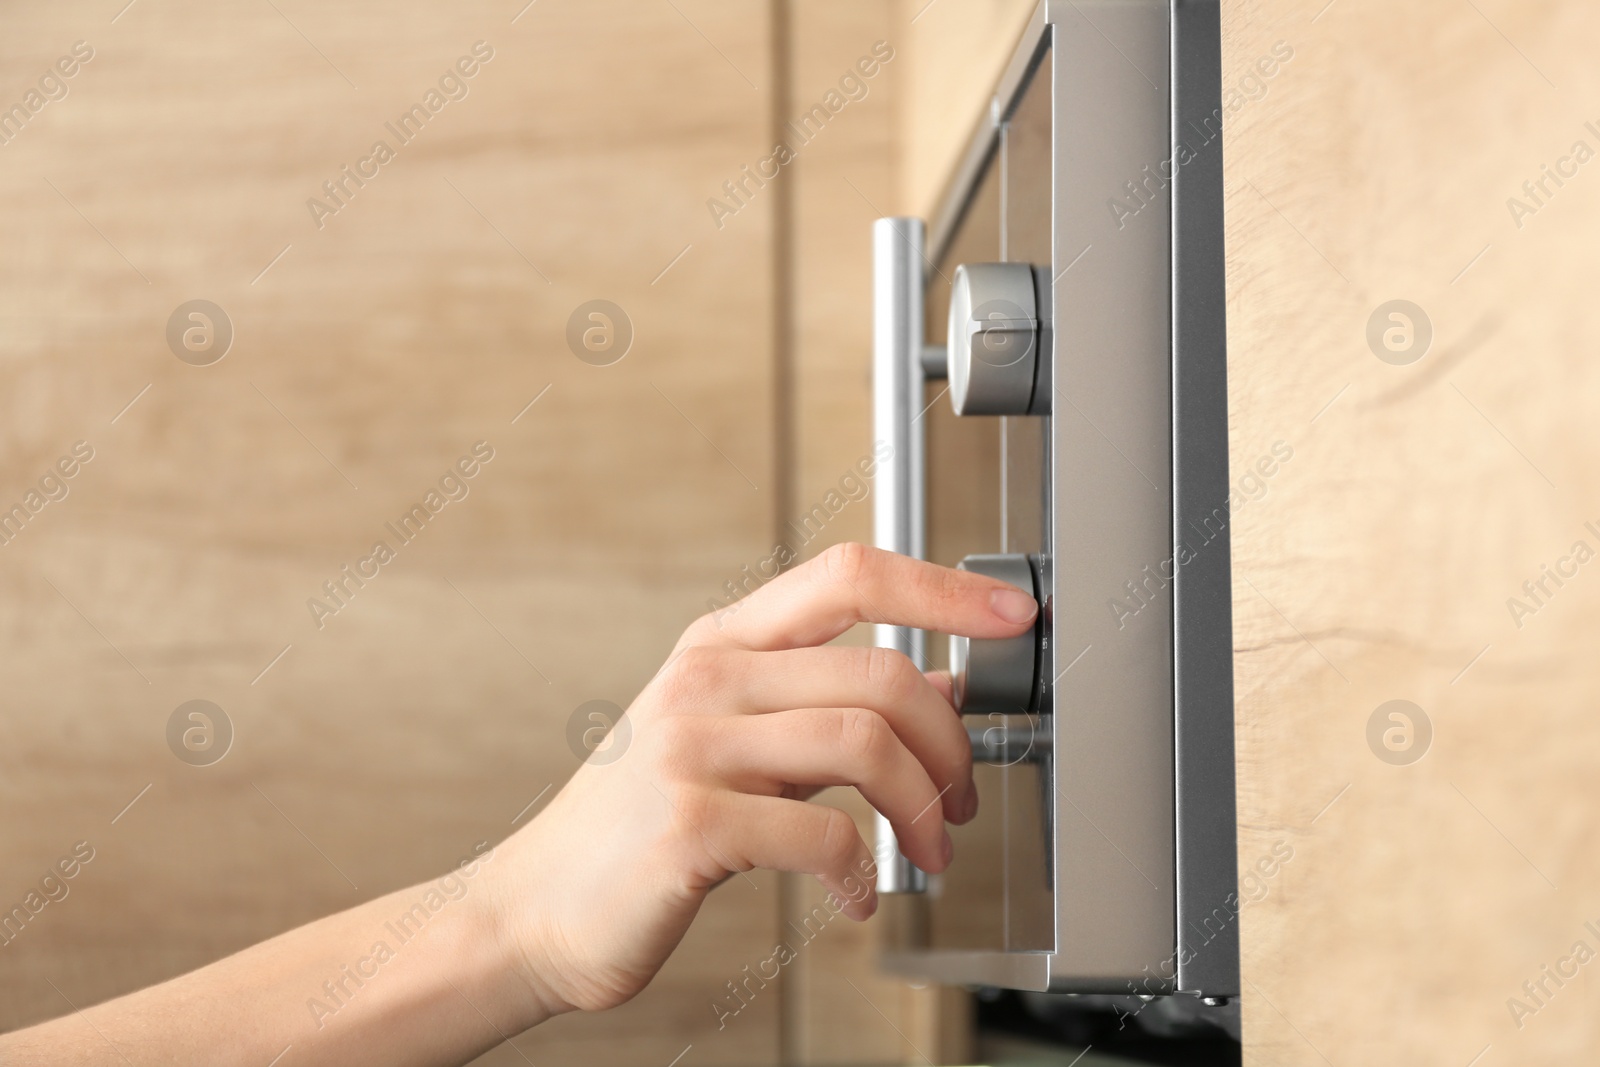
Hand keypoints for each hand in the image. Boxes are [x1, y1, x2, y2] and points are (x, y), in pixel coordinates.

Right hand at [482, 543, 1039, 1016]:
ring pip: (863, 743)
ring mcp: (692, 746)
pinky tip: (858, 894)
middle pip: (879, 672)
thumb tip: (945, 684)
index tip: (1013, 615)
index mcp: (724, 645)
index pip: (849, 574)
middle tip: (960, 799)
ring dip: (922, 808)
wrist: (538, 907)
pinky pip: (822, 834)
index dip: (943, 587)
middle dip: (951, 744)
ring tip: (927, 850)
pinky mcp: (689, 824)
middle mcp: (707, 678)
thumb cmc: (646, 822)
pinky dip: (864, 871)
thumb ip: (830, 707)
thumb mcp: (739, 742)